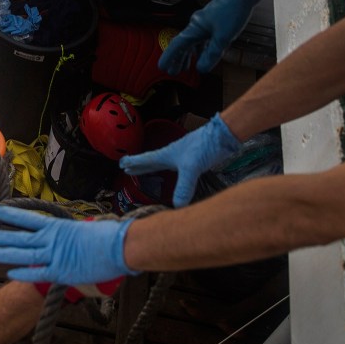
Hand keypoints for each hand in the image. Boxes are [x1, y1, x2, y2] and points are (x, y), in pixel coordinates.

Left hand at [0, 205, 138, 285]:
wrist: (121, 246)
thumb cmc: (109, 236)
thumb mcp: (85, 229)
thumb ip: (72, 234)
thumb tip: (69, 234)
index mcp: (58, 227)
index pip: (29, 218)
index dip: (12, 215)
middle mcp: (53, 239)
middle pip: (21, 237)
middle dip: (2, 236)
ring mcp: (56, 256)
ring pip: (25, 254)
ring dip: (7, 253)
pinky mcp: (62, 271)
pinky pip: (38, 273)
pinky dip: (24, 273)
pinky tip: (10, 273)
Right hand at [119, 113, 240, 206]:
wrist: (223, 136)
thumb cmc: (204, 147)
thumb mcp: (192, 167)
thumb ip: (184, 187)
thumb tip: (177, 207)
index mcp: (166, 155)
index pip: (146, 159)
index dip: (134, 162)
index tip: (121, 164)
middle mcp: (172, 155)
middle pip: (151, 161)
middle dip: (139, 166)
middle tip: (127, 169)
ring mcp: (183, 157)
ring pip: (162, 164)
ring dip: (151, 167)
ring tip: (142, 171)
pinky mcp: (193, 160)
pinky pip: (175, 168)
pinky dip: (168, 172)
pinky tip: (173, 174)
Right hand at [159, 0, 272, 73]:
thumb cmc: (232, 11)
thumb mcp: (222, 38)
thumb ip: (211, 54)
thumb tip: (201, 69)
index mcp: (195, 28)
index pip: (177, 45)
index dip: (169, 57)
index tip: (162, 67)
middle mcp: (197, 25)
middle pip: (183, 44)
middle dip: (178, 59)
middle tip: (173, 72)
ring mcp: (205, 22)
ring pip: (193, 42)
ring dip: (188, 55)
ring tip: (186, 67)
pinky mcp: (213, 21)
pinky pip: (202, 38)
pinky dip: (200, 48)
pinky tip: (203, 54)